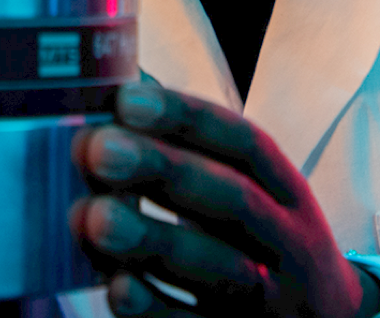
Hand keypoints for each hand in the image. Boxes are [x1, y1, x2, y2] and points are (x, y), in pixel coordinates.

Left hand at [70, 81, 379, 316]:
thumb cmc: (262, 238)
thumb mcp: (252, 189)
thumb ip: (193, 147)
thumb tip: (122, 84)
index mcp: (287, 192)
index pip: (245, 144)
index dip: (187, 118)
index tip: (126, 99)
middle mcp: (288, 243)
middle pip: (233, 202)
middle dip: (163, 171)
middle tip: (98, 149)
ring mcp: (272, 301)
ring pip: (219, 271)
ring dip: (152, 242)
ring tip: (92, 216)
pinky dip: (157, 310)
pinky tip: (116, 287)